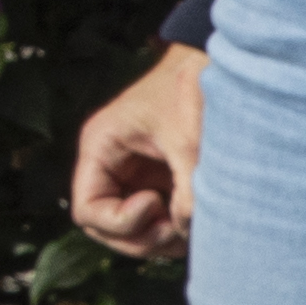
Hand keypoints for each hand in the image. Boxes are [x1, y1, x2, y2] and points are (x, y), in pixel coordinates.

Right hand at [69, 46, 203, 261]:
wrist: (216, 65)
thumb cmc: (194, 91)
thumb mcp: (190, 140)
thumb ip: (188, 191)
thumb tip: (185, 231)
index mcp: (101, 147)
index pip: (89, 210)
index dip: (121, 222)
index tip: (156, 204)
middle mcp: (110, 166)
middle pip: (106, 229)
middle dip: (140, 238)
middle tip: (175, 229)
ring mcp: (134, 177)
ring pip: (131, 232)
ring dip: (159, 240)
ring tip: (190, 227)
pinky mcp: (158, 182)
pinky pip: (155, 222)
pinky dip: (173, 232)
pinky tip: (197, 223)